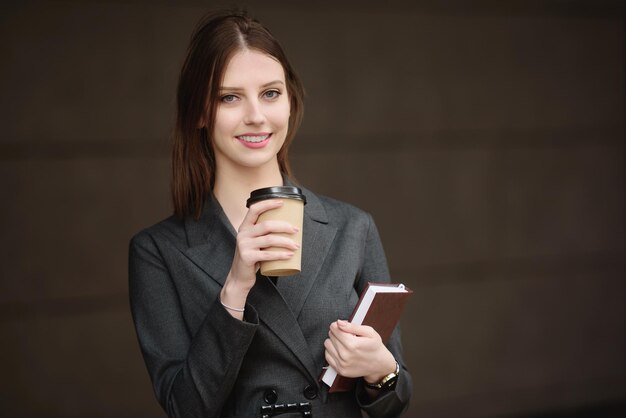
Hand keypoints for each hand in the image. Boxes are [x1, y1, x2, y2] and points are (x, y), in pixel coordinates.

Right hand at [221, 199, 299, 315]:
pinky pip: (267, 254)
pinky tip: (289, 255)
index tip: (282, 203)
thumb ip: (264, 235)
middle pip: (267, 225)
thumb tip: (288, 227)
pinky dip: (281, 254)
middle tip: (296, 230)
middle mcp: (243, 234)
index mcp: (244, 227)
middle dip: (284, 226)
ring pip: (269, 240)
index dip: (268, 204)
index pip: (254, 209)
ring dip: (286, 242)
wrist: (239, 277)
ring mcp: (244, 245)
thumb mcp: (254, 243)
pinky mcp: (247, 257)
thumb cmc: (252, 258)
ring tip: (296, 245)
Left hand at [324, 320, 395, 382]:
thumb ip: (353, 326)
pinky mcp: (339, 370)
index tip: (345, 328)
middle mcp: (345, 355)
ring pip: (327, 345)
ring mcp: (342, 364)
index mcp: (352, 344)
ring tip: (344, 344)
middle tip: (348, 336)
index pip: (334, 328)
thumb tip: (339, 323)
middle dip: (338, 333)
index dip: (339, 325)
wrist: (379, 365)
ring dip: (334, 342)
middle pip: (330, 335)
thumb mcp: (369, 332)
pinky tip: (342, 351)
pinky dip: (333, 351)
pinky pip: (327, 355)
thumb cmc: (375, 347)